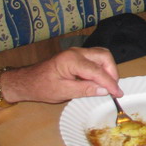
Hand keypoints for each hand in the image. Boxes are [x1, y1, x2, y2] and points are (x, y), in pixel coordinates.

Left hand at [6, 47, 121, 103]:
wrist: (27, 81)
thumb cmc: (41, 87)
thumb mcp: (63, 92)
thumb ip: (85, 89)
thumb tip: (105, 90)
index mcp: (71, 60)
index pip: (97, 71)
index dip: (110, 83)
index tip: (118, 94)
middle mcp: (76, 52)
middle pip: (104, 56)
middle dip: (112, 72)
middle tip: (113, 89)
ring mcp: (77, 52)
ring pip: (101, 55)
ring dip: (108, 69)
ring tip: (108, 85)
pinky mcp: (77, 56)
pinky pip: (95, 59)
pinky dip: (101, 68)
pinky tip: (99, 81)